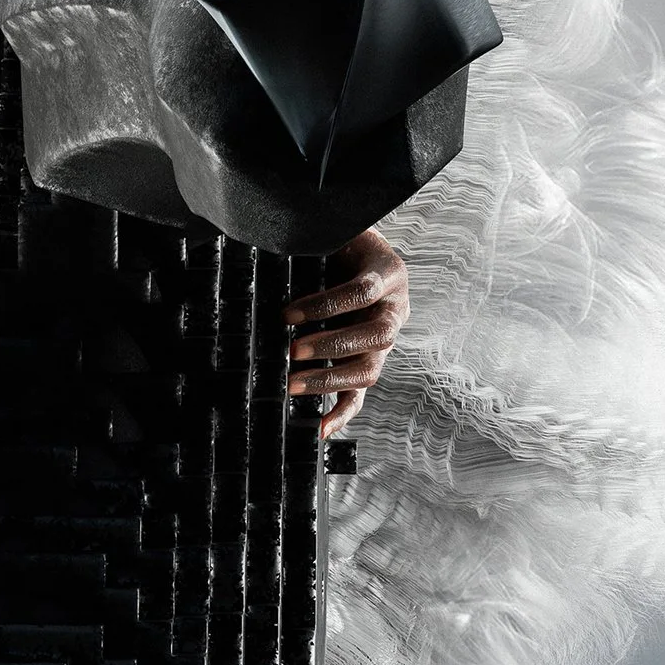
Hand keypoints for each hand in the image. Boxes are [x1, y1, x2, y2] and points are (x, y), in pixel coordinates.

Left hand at [284, 230, 407, 434]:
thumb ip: (313, 244)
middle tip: (292, 351)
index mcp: (388, 273)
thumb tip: (269, 252)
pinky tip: (320, 428)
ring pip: (370, 368)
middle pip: (376, 335)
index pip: (363, 292)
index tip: (288, 314)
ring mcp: (386, 339)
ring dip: (330, 379)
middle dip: (332, 345)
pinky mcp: (371, 360)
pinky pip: (361, 392)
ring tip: (292, 385)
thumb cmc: (340, 242)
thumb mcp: (333, 236)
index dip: (327, 305)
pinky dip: (342, 412)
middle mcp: (395, 308)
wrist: (357, 248)